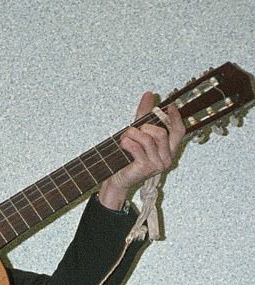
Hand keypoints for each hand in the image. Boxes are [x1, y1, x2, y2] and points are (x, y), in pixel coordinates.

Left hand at [99, 91, 185, 209]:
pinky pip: (138, 147)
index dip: (175, 118)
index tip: (169, 106)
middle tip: (132, 130)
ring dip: (132, 134)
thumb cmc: (128, 158)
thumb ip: (144, 115)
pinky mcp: (146, 168)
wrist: (116, 178)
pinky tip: (123, 144)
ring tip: (123, 138)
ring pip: (148, 139)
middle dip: (144, 127)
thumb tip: (149, 94)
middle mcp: (167, 158)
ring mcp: (158, 165)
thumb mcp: (137, 133)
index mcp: (169, 150)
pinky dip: (128, 142)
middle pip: (161, 133)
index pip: (179, 131)